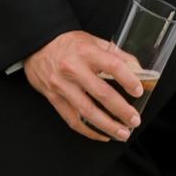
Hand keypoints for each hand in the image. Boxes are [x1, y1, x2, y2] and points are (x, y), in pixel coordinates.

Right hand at [24, 31, 142, 142]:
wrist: (37, 45)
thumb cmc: (68, 43)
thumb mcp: (93, 41)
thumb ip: (116, 54)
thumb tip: (138, 69)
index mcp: (86, 52)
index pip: (112, 66)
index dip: (128, 79)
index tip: (138, 91)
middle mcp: (73, 69)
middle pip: (101, 93)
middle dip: (121, 109)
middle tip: (134, 120)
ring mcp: (61, 85)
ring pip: (87, 111)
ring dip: (107, 125)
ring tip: (122, 133)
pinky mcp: (53, 97)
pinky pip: (72, 119)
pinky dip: (88, 130)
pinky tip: (102, 135)